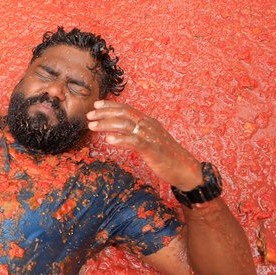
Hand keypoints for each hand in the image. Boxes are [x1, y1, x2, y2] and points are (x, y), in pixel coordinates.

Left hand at [86, 100, 202, 190]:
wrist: (185, 169)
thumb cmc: (167, 156)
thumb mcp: (151, 140)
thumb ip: (138, 133)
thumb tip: (121, 131)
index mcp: (149, 122)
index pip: (127, 109)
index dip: (111, 105)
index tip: (96, 105)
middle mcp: (149, 125)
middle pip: (124, 114)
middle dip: (105, 113)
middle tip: (89, 115)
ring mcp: (151, 136)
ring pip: (126, 125)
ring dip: (107, 124)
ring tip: (93, 126)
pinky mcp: (153, 149)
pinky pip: (135, 141)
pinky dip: (120, 139)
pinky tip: (108, 140)